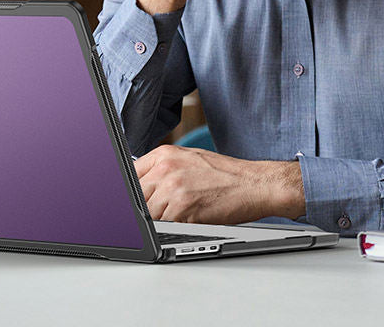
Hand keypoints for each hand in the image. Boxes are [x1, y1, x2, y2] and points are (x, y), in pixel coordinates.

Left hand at [134, 144, 304, 223]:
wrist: (253, 183)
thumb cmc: (224, 173)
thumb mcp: (188, 159)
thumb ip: (162, 168)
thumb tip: (141, 184)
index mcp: (164, 154)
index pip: (130, 174)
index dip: (129, 192)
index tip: (130, 202)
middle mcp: (166, 169)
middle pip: (136, 195)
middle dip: (143, 208)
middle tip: (156, 213)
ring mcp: (174, 189)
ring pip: (148, 214)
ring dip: (157, 221)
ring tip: (176, 217)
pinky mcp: (184, 210)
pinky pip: (164, 226)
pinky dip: (171, 229)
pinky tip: (185, 222)